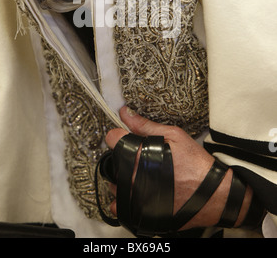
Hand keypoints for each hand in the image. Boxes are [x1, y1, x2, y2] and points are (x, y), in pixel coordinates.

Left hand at [106, 106, 251, 229]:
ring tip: (141, 175)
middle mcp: (135, 177)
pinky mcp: (140, 213)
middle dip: (123, 156)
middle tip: (140, 157)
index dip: (119, 136)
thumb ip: (146, 125)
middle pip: (113, 161)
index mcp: (141, 155)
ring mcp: (136, 197)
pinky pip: (118, 206)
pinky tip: (135, 192)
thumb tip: (125, 113)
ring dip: (122, 177)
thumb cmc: (196, 164)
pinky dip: (122, 199)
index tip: (126, 138)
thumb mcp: (174, 136)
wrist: (213, 194)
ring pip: (114, 183)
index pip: (112, 139)